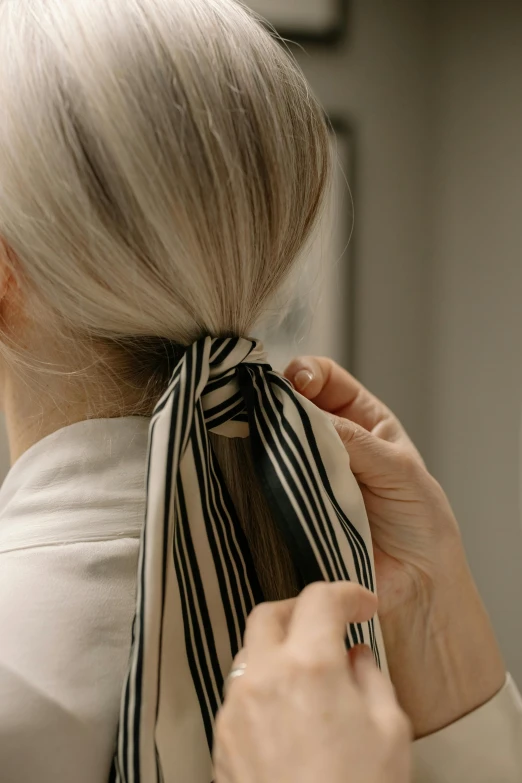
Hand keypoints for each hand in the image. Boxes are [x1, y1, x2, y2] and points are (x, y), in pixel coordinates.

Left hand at [214, 583, 410, 782]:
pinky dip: (262, 684)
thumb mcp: (390, 732)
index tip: (365, 606)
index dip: (346, 593)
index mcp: (308, 665)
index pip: (319, 599)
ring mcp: (234, 708)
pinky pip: (238, 693)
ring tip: (308, 672)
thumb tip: (355, 655)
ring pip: (248, 653)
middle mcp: (262, 676)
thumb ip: (370, 678)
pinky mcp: (220, 740)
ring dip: (277, 647)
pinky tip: (286, 711)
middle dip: (300, 609)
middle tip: (329, 625)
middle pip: (268, 614)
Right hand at [285, 357, 505, 737]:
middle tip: (262, 409)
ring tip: (252, 439)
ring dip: (262, 440)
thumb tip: (310, 416)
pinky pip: (266, 486)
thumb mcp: (400, 470)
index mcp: (361, 421)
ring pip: (273, 445)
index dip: (306, 373)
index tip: (294, 382)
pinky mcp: (290, 506)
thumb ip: (358, 443)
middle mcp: (330, 442)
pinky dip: (256, 479)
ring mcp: (307, 474)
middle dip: (274, 403)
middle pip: (291, 407)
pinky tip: (248, 475)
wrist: (416, 581)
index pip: (324, 379)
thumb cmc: (420, 520)